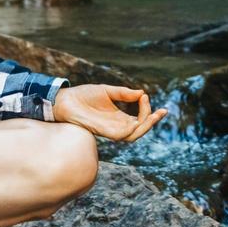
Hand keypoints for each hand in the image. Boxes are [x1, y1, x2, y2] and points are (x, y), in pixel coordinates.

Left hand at [53, 84, 167, 141]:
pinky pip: (120, 135)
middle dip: (152, 122)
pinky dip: (131, 130)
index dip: (149, 112)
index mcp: (119, 117)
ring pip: (133, 135)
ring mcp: (110, 130)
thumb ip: (124, 93)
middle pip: (140, 130)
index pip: (139, 120)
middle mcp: (116, 126)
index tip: (146, 96)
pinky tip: (136, 121)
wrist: (65, 99)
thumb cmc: (84, 96)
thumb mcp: (108, 91)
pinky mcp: (102, 131)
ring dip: (145, 126)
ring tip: (152, 113)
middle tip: (162, 111)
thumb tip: (142, 93)